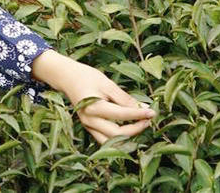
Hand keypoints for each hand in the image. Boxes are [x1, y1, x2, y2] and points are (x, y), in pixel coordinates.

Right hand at [30, 50, 153, 143]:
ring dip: (128, 137)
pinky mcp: (89, 128)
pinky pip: (105, 139)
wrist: (67, 78)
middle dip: (136, 128)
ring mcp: (88, 126)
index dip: (139, 114)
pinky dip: (118, 138)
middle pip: (117, 134)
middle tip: (148, 119)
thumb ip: (124, 98)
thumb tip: (143, 108)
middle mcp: (89, 121)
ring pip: (111, 142)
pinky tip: (129, 129)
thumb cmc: (87, 77)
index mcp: (94, 107)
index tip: (152, 112)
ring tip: (140, 125)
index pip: (122, 115)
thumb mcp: (107, 83)